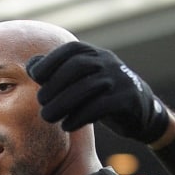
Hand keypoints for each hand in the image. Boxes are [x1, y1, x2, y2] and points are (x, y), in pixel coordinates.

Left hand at [26, 41, 171, 142]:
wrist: (142, 112)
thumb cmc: (101, 95)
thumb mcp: (82, 81)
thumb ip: (58, 72)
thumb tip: (32, 66)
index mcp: (95, 54)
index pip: (70, 50)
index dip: (51, 61)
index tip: (36, 77)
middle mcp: (108, 62)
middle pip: (78, 66)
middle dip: (55, 84)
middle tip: (42, 102)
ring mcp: (120, 80)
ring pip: (88, 87)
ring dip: (63, 103)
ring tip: (48, 117)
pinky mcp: (128, 99)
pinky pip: (101, 106)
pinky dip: (79, 116)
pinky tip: (67, 125)